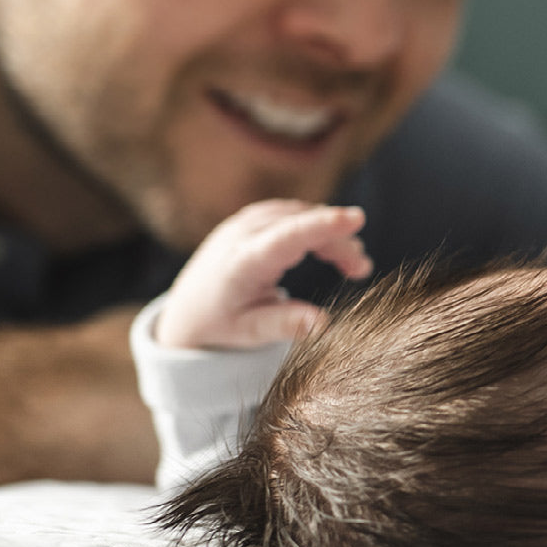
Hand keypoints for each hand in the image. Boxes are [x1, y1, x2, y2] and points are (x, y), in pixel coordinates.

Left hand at [154, 200, 372, 350]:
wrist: (184, 313)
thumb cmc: (218, 326)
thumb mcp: (249, 332)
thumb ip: (285, 324)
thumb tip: (324, 324)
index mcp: (240, 264)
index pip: (286, 237)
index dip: (322, 226)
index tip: (356, 218)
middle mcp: (239, 235)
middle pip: (300, 225)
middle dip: (337, 241)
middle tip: (361, 270)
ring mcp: (242, 223)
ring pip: (297, 215)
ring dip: (328, 234)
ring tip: (352, 265)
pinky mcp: (248, 221)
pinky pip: (288, 214)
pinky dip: (312, 227)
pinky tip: (327, 249)